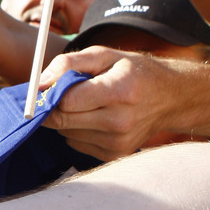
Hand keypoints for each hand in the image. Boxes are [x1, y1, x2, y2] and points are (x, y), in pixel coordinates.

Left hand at [39, 48, 181, 160]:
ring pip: (65, 132)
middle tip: (61, 94)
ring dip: (67, 118)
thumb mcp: (104, 55)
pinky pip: (75, 143)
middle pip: (62, 120)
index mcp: (119, 92)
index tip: (50, 86)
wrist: (171, 98)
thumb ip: (67, 64)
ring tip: (88, 104)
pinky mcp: (114, 154)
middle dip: (54, 106)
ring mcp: (117, 142)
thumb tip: (38, 84)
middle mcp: (120, 121)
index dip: (52, 93)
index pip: (66, 101)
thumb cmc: (134, 71)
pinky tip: (95, 118)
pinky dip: (77, 130)